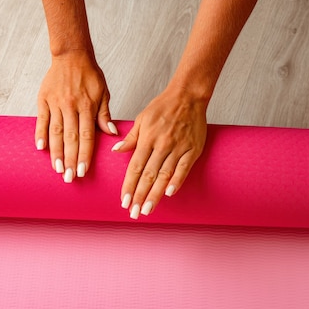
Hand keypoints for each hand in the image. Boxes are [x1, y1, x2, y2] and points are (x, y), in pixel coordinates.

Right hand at [35, 51, 116, 181]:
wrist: (71, 54)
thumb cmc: (89, 74)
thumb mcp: (103, 92)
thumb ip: (105, 114)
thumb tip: (112, 133)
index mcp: (87, 106)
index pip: (86, 136)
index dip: (84, 155)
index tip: (82, 171)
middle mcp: (71, 106)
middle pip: (70, 138)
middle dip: (70, 160)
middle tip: (68, 178)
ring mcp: (56, 103)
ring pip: (55, 132)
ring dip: (56, 152)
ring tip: (56, 169)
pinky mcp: (44, 99)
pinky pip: (42, 119)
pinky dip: (40, 133)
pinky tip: (40, 148)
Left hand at [112, 86, 207, 218]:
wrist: (187, 96)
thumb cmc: (163, 106)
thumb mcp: (141, 118)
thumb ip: (130, 137)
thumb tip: (116, 150)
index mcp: (147, 138)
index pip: (135, 167)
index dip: (129, 185)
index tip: (123, 200)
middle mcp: (162, 144)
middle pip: (149, 175)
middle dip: (139, 195)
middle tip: (133, 212)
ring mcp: (178, 147)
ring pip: (164, 175)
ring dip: (155, 194)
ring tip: (147, 209)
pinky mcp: (193, 149)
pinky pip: (184, 168)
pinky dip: (177, 181)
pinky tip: (169, 194)